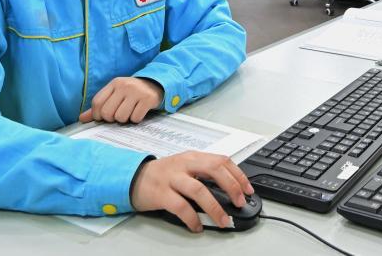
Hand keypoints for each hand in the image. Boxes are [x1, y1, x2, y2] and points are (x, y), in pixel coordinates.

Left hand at [79, 77, 163, 123]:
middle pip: (108, 112)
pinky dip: (136, 119)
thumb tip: (82, 119)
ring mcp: (136, 92)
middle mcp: (124, 86)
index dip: (97, 115)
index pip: (97, 102)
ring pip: (121, 117)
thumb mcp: (115, 95)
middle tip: (118, 116)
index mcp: (114, 84)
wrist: (155, 85)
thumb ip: (99, 106)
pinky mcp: (147, 99)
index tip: (103, 118)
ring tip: (129, 113)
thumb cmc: (131, 93)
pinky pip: (135, 118)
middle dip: (112, 119)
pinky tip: (138, 112)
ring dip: (125, 120)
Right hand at [130, 151, 254, 231]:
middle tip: (239, 202)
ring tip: (223, 220)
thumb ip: (204, 174)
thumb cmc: (163, 174)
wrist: (133, 177)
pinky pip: (180, 207)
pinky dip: (192, 218)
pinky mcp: (161, 193)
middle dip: (231, 187)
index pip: (221, 160)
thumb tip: (230, 190)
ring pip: (198, 190)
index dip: (238, 175)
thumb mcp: (186, 167)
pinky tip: (198, 226)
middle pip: (214, 169)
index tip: (248, 190)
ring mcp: (172, 178)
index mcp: (193, 157)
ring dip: (214, 207)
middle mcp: (184, 164)